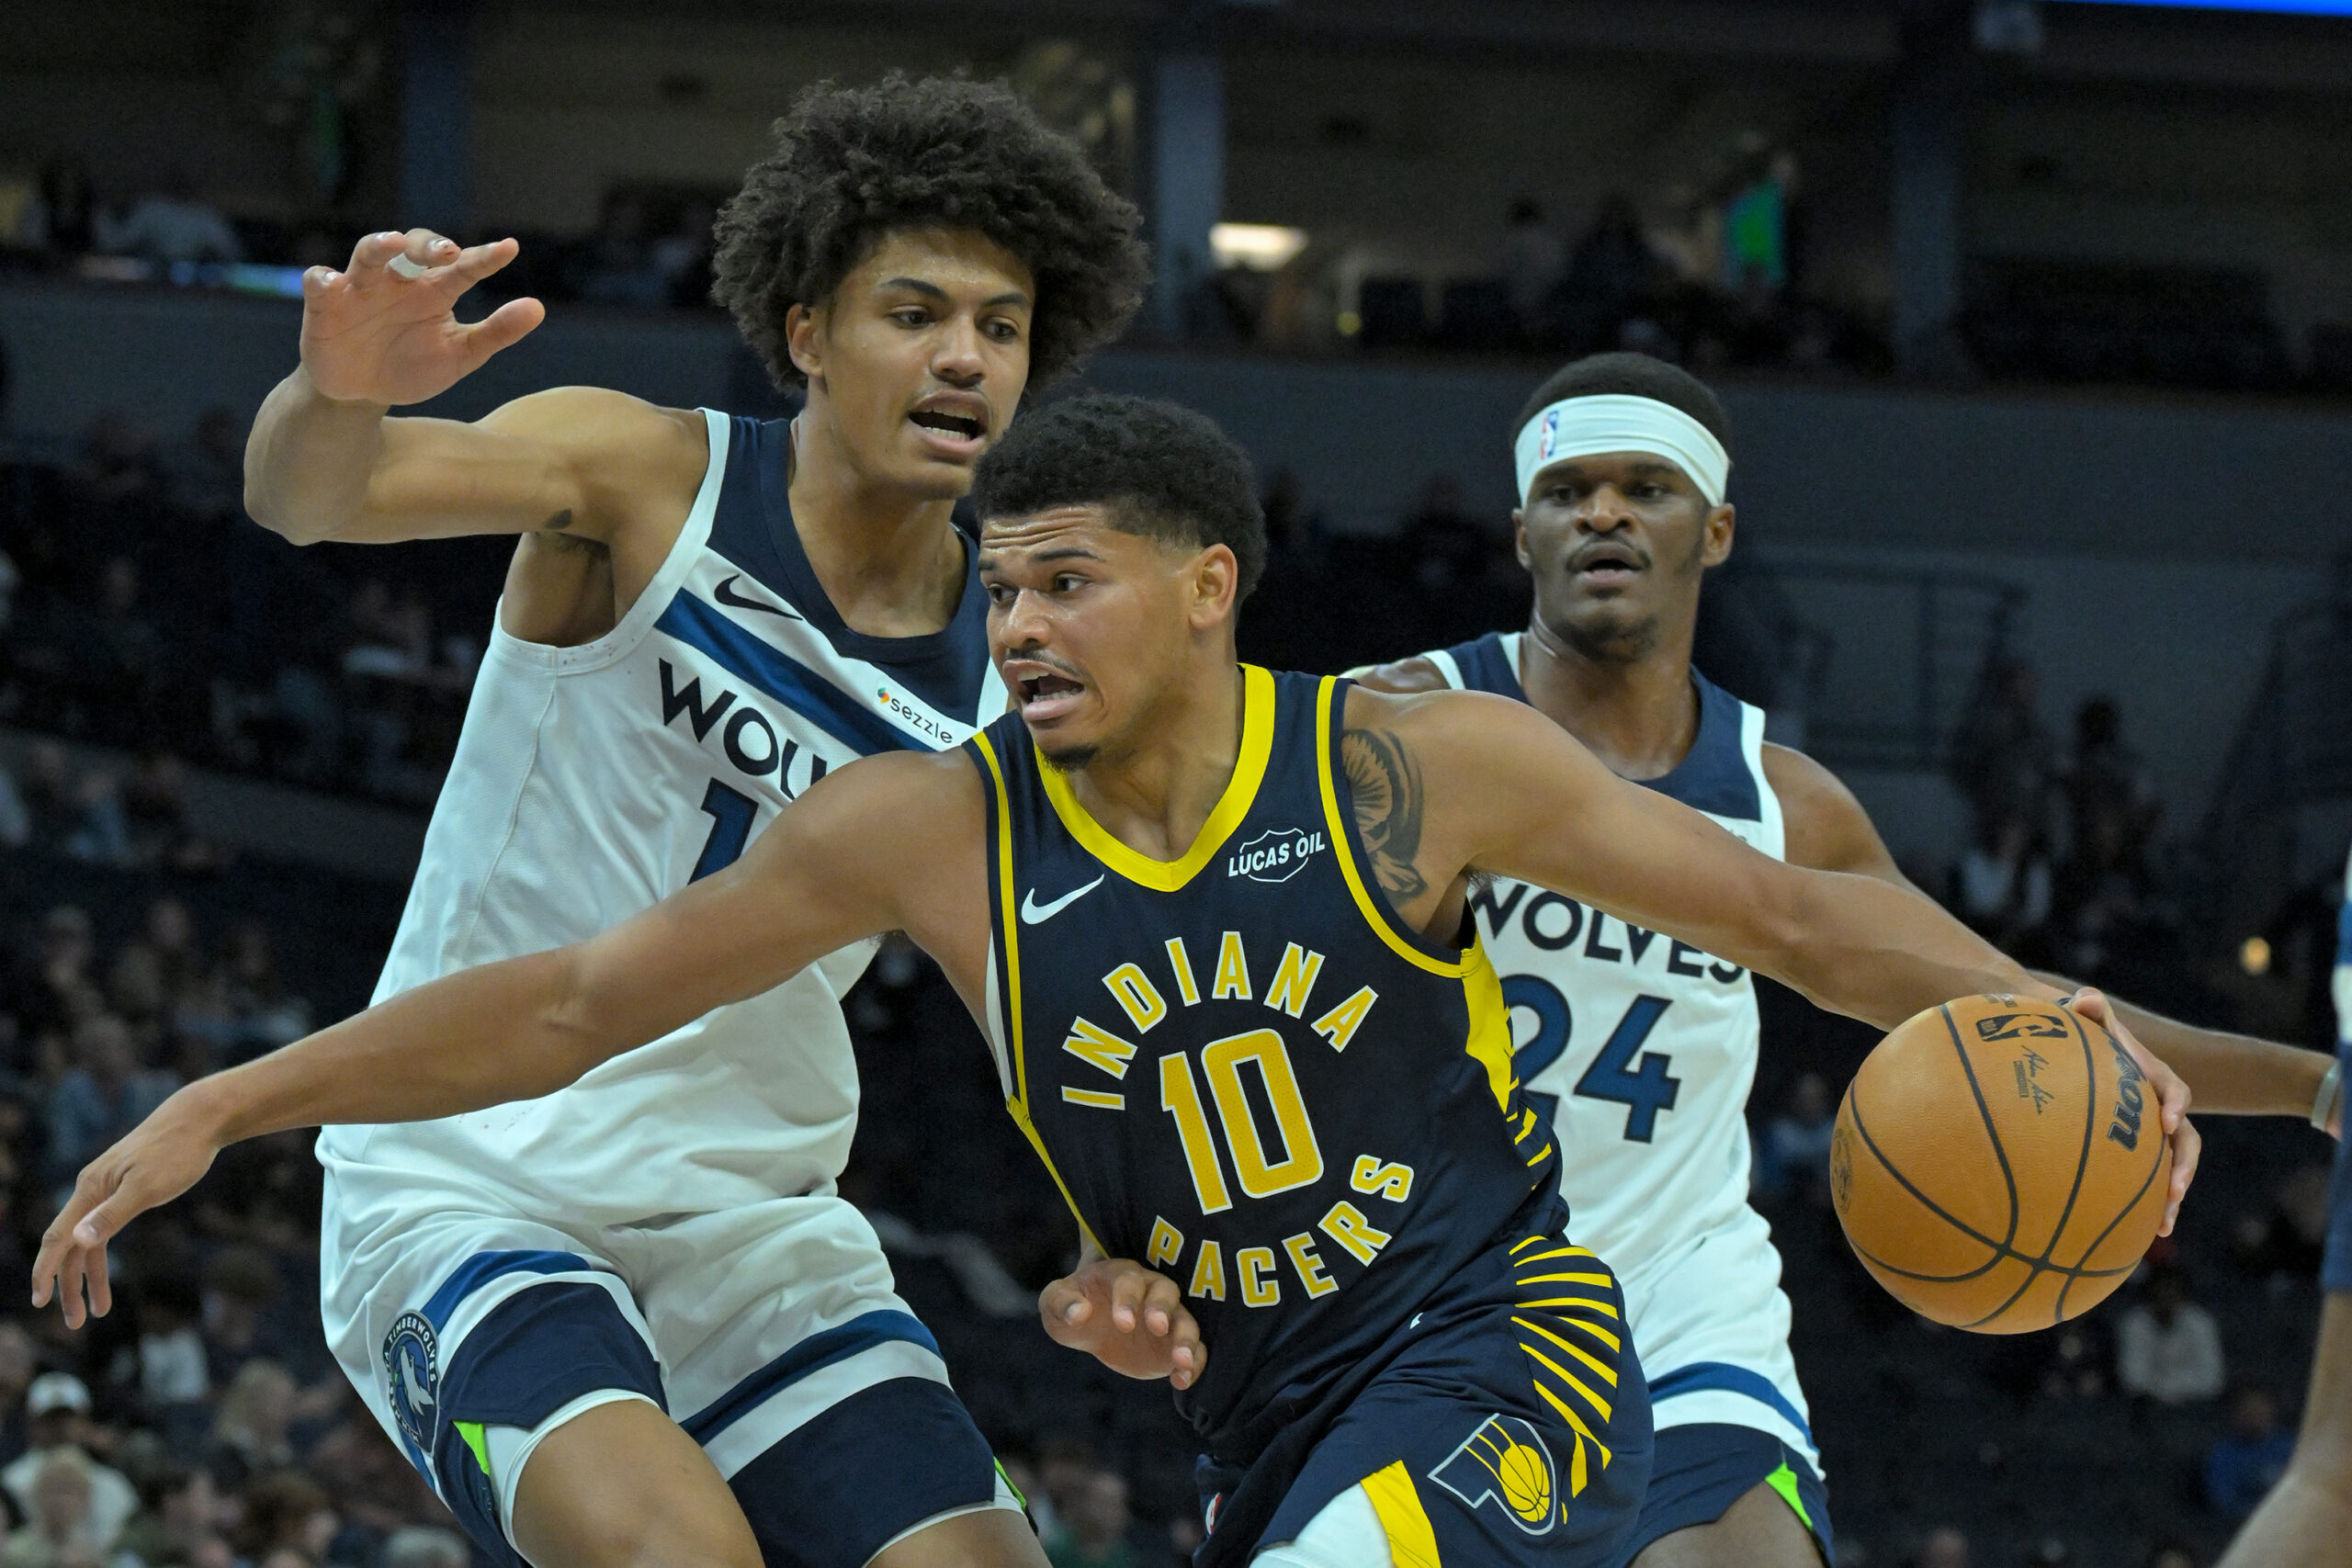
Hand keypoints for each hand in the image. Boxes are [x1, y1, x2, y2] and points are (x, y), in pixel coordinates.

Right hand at [32, 1092, 225, 1325]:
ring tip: (101, 1311)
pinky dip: (104, 1253)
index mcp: (91, 1189)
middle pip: (70, 1246)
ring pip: (89, 1241)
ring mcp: (107, 1189)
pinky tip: (107, 1273)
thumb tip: (79, 1241)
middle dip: (70, 1286)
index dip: (46, 1270)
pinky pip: (105, 1228)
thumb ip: (113, 1214)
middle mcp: (92, 1190)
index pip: (58, 1237)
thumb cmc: (177, 1151)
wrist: (200, 1119)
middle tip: (76, 1323)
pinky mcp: (125, 1189)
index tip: (39, 1301)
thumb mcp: (149, 1186)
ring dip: (91, 1276)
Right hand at [300, 229, 543, 405]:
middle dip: (429, 245)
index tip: (510, 249)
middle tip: (449, 253)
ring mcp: (361, 289)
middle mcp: (399, 281)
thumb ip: (497, 333)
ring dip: (378, 245)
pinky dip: (321, 278)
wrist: (363, 394)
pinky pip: (319, 282)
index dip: (484, 257)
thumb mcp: (460, 355)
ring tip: (393, 243)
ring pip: (367, 254)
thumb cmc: (412, 365)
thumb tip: (538, 308)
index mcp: (433, 291)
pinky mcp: (325, 305)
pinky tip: (330, 281)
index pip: (462, 267)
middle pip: (412, 247)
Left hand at [1039, 1256, 1207, 1390]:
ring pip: (1186, 1320)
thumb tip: (1079, 1313)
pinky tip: (1181, 1381)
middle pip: (1166, 1291)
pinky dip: (1194, 1363)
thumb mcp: (1055, 1303)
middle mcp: (1150, 1291)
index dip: (1128, 1299)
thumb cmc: (1073, 1305)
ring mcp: (1167, 1317)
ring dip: (1187, 1339)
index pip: (1129, 1281)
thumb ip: (1061, 1302)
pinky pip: (1195, 1350)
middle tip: (1156, 1327)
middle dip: (1162, 1308)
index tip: (1122, 1324)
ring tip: (1181, 1361)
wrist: (1093, 1321)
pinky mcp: (1174, 1344)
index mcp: (1120, 1276)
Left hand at [2070, 987, 2199, 1236]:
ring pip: (2170, 1170)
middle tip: (2174, 1189)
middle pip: (2184, 1140)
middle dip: (2183, 1166)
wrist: (2066, 1055)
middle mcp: (2157, 1109)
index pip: (2173, 1090)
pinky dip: (2143, 1208)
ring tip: (2162, 1226)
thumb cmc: (2075, 1035)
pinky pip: (2144, 1185)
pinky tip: (2132, 1237)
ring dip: (2170, 1197)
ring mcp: (2147, 1135)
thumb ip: (2088, 1008)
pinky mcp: (2131, 1156)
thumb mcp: (2082, 1018)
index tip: (2166, 1120)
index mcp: (2152, 1078)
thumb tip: (2085, 999)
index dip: (2174, 1104)